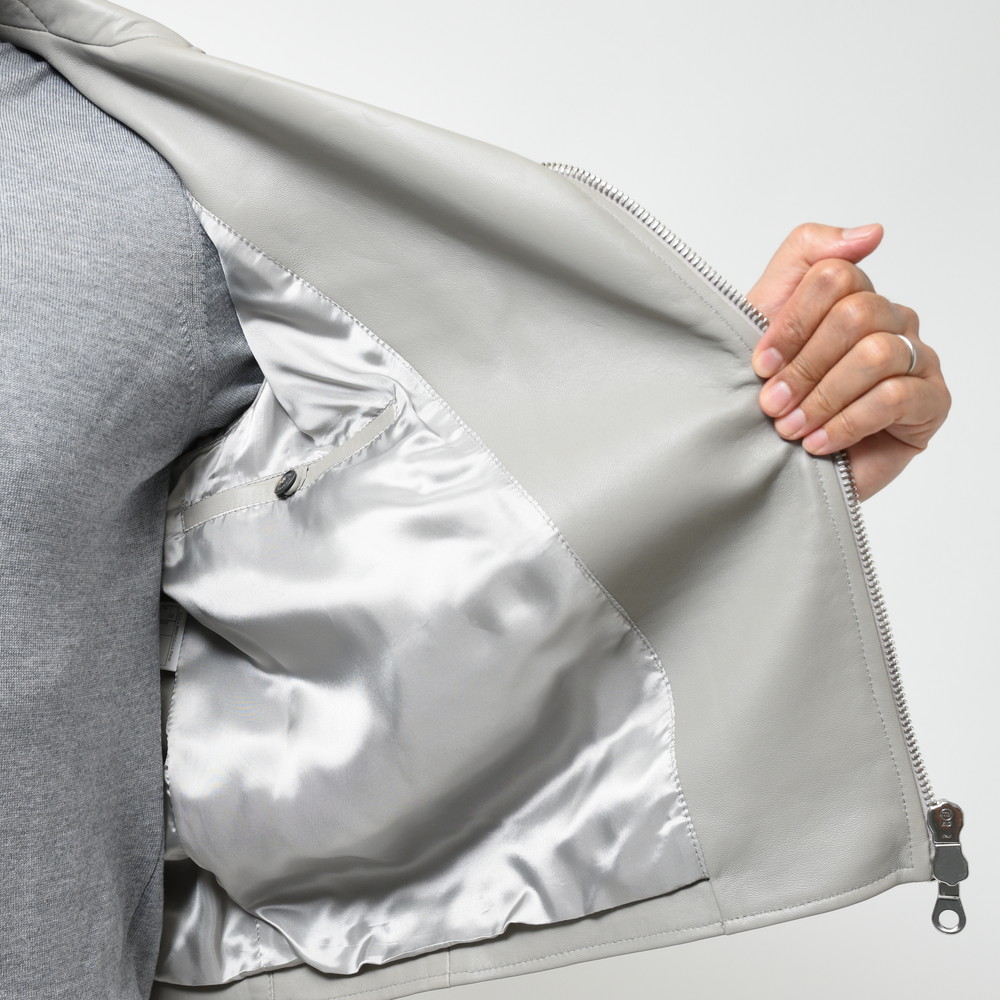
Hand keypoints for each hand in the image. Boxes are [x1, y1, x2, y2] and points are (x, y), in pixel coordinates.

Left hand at [746, 223, 950, 501]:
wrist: (776, 460)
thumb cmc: (771, 389)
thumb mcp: (765, 314)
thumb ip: (805, 256)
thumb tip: (873, 231)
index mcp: (856, 294)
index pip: (834, 276)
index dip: (791, 323)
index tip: (760, 365)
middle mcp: (892, 320)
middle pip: (856, 314)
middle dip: (805, 365)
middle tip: (772, 404)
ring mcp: (917, 359)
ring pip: (876, 355)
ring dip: (823, 397)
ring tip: (790, 428)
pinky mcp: (930, 402)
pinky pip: (895, 398)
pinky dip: (847, 422)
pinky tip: (818, 443)